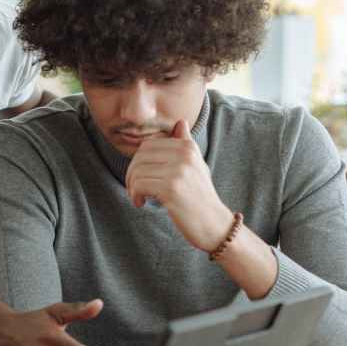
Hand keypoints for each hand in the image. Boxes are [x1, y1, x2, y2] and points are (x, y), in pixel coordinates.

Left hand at [125, 119, 233, 251]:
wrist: (214, 224)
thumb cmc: (200, 196)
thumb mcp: (196, 165)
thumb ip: (185, 143)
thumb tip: (181, 121)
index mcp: (188, 147)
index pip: (147, 145)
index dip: (138, 162)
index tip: (142, 178)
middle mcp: (184, 155)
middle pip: (140, 157)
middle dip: (132, 174)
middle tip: (136, 189)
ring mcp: (179, 171)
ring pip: (137, 171)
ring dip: (132, 187)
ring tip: (139, 197)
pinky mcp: (171, 189)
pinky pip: (139, 185)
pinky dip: (135, 195)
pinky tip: (141, 203)